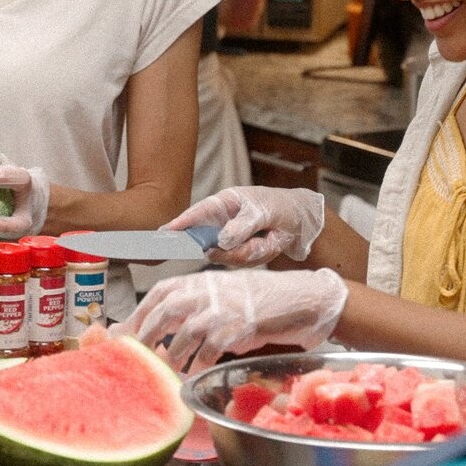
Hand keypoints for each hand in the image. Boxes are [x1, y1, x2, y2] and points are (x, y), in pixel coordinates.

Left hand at [0, 164, 48, 238]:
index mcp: (27, 188)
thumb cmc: (14, 183)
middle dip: (1, 225)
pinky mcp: (11, 247)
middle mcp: (27, 214)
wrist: (35, 204)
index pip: (20, 180)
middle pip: (19, 224)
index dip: (3, 176)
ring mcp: (20, 235)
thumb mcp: (6, 165)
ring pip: (7, 244)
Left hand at [117, 268, 346, 373]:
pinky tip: (192, 376)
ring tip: (164, 373)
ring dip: (171, 359)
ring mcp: (219, 309)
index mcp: (194, 281)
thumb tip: (148, 326)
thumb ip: (185, 305)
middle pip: (162, 315)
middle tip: (135, 360)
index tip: (118, 337)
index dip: (135, 317)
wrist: (293, 299)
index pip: (155, 296)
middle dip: (144, 340)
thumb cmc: (251, 298)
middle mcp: (203, 292)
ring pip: (182, 337)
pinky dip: (197, 367)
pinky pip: (208, 352)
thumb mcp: (214, 292)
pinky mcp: (235, 328)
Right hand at [168, 186, 324, 266]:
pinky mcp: (238, 253)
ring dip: (249, 252)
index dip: (179, 224)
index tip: (164, 232)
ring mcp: (228, 240)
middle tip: (248, 245)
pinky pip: (242, 262)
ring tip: (269, 239)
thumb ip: (242, 225)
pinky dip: (258, 255)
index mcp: (222, 204)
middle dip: (228, 249)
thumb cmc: (278, 206)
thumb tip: (222, 240)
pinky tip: (269, 243)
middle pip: (207, 243)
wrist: (300, 220)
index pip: (195, 214)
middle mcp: (220, 223)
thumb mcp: (262, 211)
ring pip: (226, 256)